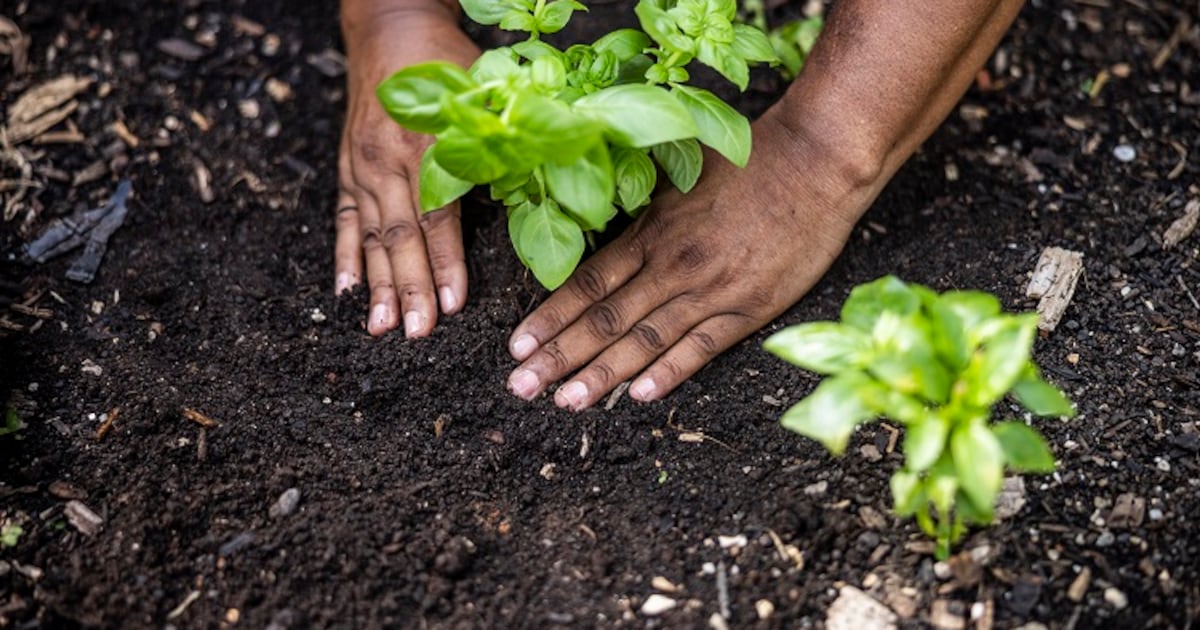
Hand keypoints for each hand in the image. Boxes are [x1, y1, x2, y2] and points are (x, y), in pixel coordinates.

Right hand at [335, 9, 479, 335]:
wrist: (390, 25)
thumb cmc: (447, 61)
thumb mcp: (485, 94)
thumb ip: (503, 145)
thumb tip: (536, 195)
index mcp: (428, 143)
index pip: (438, 216)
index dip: (446, 262)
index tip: (454, 304)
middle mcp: (387, 158)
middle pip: (400, 235)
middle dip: (410, 288)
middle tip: (418, 332)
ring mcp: (362, 165)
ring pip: (370, 235)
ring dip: (377, 284)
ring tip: (381, 326)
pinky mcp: (347, 167)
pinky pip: (344, 219)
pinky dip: (343, 256)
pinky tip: (344, 291)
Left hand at [505, 111, 882, 409]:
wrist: (815, 163)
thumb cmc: (747, 161)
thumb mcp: (679, 173)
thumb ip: (639, 206)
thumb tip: (592, 212)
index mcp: (651, 232)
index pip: (587, 283)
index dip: (549, 317)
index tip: (516, 347)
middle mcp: (672, 265)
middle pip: (604, 319)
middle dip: (558, 357)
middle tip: (521, 388)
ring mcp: (711, 290)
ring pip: (645, 340)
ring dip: (603, 374)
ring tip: (566, 402)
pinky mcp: (749, 308)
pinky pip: (702, 347)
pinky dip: (670, 372)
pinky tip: (640, 396)